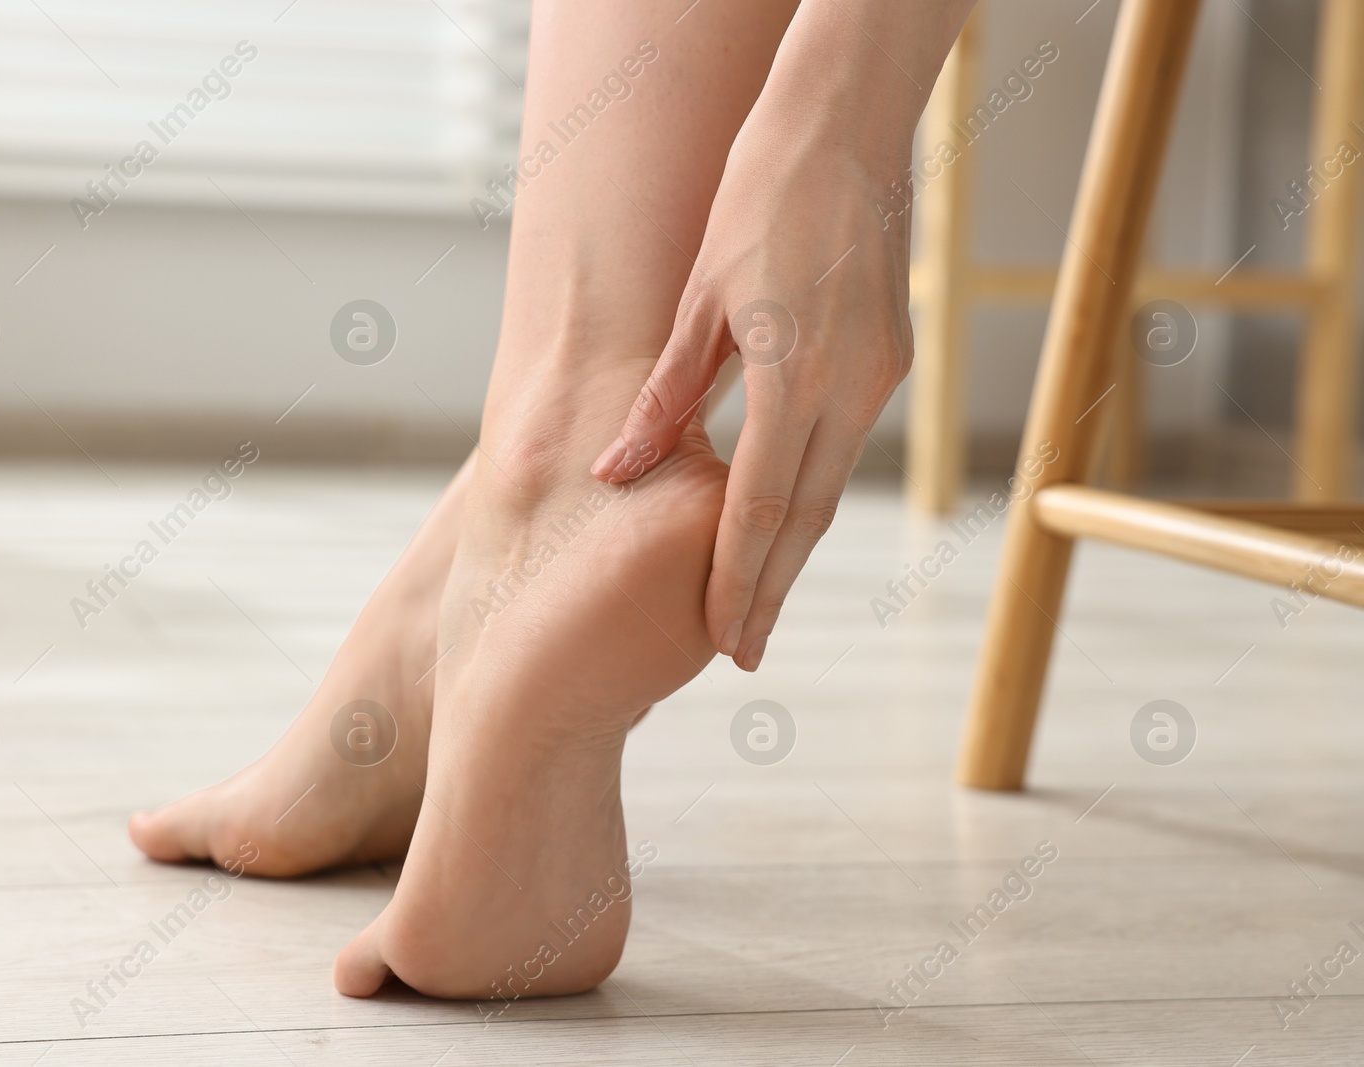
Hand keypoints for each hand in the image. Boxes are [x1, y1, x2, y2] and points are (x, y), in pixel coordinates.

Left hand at [589, 115, 915, 671]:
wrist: (845, 129)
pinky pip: (842, 449)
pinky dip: (807, 495)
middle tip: (742, 655)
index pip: (762, 509)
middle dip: (769, 591)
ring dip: (790, 551)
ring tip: (753, 605)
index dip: (740, 581)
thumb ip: (664, 398)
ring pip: (827, 488)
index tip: (725, 640)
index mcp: (797, 375)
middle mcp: (849, 388)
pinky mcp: (889, 362)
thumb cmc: (758, 201)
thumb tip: (618, 473)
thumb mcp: (699, 302)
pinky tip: (781, 525)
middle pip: (804, 519)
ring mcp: (878, 377)